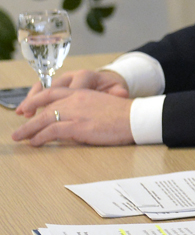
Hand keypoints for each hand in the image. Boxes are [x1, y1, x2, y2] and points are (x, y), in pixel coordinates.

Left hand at [11, 88, 134, 145]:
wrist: (137, 117)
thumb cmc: (124, 114)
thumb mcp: (101, 104)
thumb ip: (85, 108)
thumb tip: (73, 120)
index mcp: (82, 92)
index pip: (52, 92)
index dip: (35, 99)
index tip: (26, 108)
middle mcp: (75, 100)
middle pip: (44, 106)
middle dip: (28, 116)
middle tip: (18, 127)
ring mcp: (76, 113)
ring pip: (44, 119)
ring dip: (28, 129)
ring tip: (19, 137)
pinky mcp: (78, 127)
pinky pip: (52, 131)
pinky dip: (40, 137)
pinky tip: (35, 142)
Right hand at [15, 68, 128, 115]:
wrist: (109, 85)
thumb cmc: (112, 91)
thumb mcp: (117, 92)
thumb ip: (117, 94)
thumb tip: (122, 94)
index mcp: (88, 76)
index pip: (76, 88)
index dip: (67, 101)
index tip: (61, 114)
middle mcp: (73, 76)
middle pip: (55, 87)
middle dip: (42, 100)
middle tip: (31, 113)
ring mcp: (63, 81)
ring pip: (45, 88)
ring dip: (33, 101)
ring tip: (23, 113)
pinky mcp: (58, 87)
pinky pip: (42, 91)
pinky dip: (33, 100)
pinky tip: (25, 111)